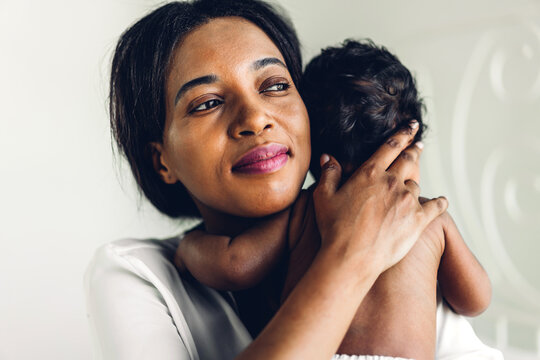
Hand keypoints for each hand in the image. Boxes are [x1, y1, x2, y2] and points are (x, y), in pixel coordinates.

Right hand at [312, 121, 447, 273]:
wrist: (352, 257)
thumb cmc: (334, 228)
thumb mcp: (323, 197)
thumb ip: (329, 174)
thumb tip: (328, 157)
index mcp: (370, 173)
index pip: (390, 146)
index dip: (403, 134)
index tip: (412, 126)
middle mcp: (392, 182)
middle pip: (409, 160)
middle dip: (415, 150)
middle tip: (419, 145)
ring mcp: (407, 201)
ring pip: (416, 185)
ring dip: (413, 184)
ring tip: (412, 187)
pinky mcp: (418, 221)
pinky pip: (435, 207)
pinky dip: (439, 203)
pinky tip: (442, 201)